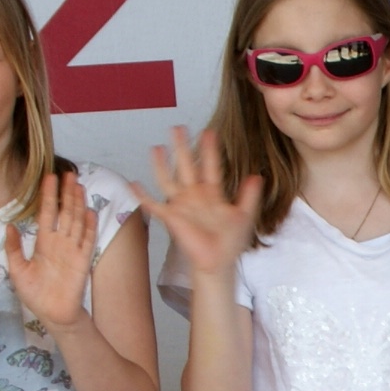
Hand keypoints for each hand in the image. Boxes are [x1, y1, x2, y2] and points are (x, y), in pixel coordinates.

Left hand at [4, 169, 96, 330]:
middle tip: (68, 173)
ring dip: (77, 203)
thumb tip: (10, 226)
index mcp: (43, 243)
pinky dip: (89, 226)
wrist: (52, 313)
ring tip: (78, 185)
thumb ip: (14, 249)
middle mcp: (59, 242)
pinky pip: (87, 239)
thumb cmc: (35, 294)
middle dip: (66, 193)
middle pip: (64, 212)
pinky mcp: (83, 260)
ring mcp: (72, 250)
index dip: (48, 196)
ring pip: (76, 220)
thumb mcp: (17, 270)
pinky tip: (90, 211)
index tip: (49, 178)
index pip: (46, 213)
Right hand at [138, 125, 257, 279]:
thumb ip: (249, 196)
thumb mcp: (244, 216)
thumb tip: (256, 176)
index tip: (209, 132)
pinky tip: (133, 183)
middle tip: (179, 128)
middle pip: (186, 166)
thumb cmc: (230, 242)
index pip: (210, 166)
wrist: (218, 262)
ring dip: (162, 164)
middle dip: (182, 147)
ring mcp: (181, 205)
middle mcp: (194, 195)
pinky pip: (153, 205)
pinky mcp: (171, 218)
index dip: (209, 150)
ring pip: (168, 179)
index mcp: (212, 193)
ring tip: (157, 147)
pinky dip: (142, 195)